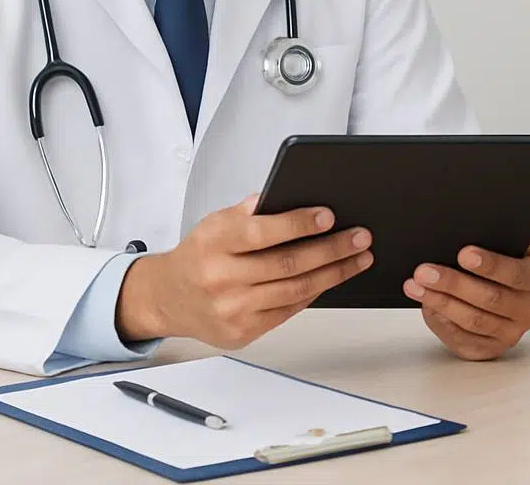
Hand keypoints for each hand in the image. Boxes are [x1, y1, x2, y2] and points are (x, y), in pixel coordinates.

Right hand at [116, 197, 372, 348]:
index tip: (329, 216)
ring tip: (359, 258)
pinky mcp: (242, 332)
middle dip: (332, 249)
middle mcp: (221, 279)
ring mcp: (232, 309)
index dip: (298, 224)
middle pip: (287, 264)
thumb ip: (250, 212)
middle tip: (361, 237)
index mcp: (214, 244)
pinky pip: (288, 310)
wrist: (168, 298)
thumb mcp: (215, 223)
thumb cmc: (199, 254)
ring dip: (334, 273)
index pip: (261, 232)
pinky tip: (332, 278)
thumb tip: (292, 197)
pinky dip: (314, 292)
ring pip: (295, 290)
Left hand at [404, 229, 529, 360]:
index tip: (463, 254)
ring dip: (441, 301)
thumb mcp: (513, 241)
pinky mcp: (491, 348)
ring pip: (473, 320)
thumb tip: (476, 224)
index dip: (491, 265)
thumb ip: (504, 233)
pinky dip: (441, 320)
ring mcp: (512, 332)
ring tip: (416, 285)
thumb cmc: (506, 258)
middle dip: (454, 283)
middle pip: (491, 299)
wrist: (505, 287)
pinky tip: (425, 303)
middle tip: (425, 270)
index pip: (518, 273)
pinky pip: (463, 338)